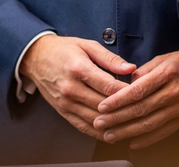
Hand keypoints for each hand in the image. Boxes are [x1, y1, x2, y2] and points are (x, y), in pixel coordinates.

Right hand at [19, 34, 134, 140]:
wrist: (36, 58)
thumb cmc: (65, 50)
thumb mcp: (88, 45)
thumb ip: (110, 59)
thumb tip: (130, 68)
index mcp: (79, 69)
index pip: (108, 86)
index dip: (128, 91)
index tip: (143, 92)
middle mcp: (71, 89)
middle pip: (103, 105)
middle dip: (125, 108)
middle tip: (143, 108)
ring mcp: (65, 103)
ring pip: (94, 119)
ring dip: (114, 123)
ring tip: (133, 123)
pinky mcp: (62, 112)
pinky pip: (82, 126)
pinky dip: (99, 131)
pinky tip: (113, 132)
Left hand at [93, 49, 178, 148]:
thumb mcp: (164, 58)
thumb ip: (144, 71)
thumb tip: (124, 86)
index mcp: (167, 74)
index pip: (137, 91)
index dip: (117, 101)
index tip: (102, 107)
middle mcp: (174, 92)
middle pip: (140, 109)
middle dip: (116, 118)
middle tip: (99, 123)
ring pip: (149, 124)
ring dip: (127, 132)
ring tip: (110, 135)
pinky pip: (163, 132)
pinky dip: (147, 140)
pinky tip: (133, 143)